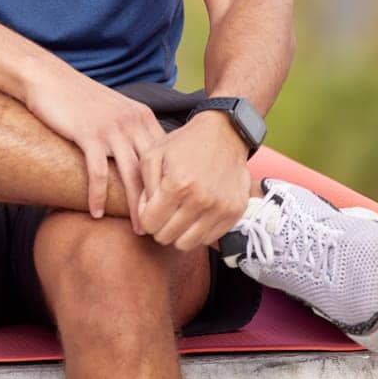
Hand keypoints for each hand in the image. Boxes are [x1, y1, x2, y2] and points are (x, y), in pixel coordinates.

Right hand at [24, 72, 166, 230]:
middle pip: (154, 169)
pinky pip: (98, 172)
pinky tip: (96, 213)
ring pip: (131, 175)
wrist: (49, 79)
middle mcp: (133, 122)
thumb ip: (131, 131)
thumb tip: (140, 162)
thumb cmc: (80, 99)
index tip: (172, 209)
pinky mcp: (89, 134)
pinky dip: (98, 196)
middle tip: (160, 227)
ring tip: (137, 228)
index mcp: (143, 117)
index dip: (171, 186)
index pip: (167, 158)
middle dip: (160, 202)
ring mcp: (112, 128)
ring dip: (135, 206)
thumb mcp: (115, 111)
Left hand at [136, 111, 251, 252]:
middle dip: (160, 226)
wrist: (224, 134)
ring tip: (180, 214)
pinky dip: (199, 231)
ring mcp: (220, 208)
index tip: (151, 206)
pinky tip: (197, 214)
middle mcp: (200, 200)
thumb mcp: (153, 155)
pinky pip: (209, 239)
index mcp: (177, 184)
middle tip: (165, 210)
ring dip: (179, 233)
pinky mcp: (235, 213)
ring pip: (187, 244)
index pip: (150, 224)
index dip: (146, 216)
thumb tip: (144, 213)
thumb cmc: (184, 144)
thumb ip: (142, 187)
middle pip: (166, 237)